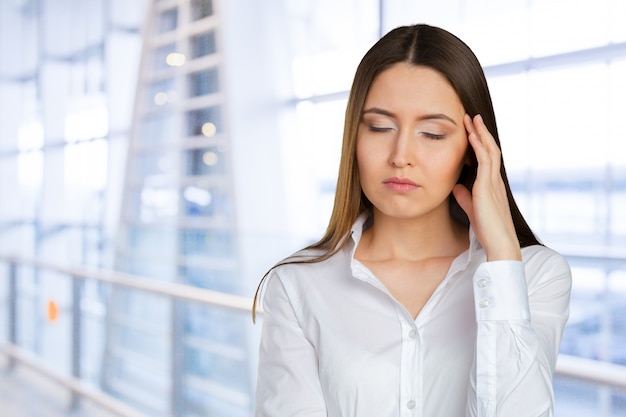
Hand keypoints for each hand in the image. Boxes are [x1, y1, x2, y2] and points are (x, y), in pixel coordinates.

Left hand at [452, 114, 521, 260]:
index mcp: (492, 185)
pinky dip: (478, 146)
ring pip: (489, 151)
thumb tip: (456, 186)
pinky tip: (471, 136)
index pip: (487, 158)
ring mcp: (493, 182)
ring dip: (480, 133)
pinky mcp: (488, 187)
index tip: (471, 130)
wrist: (499, 244)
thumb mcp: (472, 209)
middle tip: (472, 117)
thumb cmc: (487, 230)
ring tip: (472, 118)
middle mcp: (495, 181)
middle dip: (481, 132)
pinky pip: (485, 161)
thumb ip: (465, 197)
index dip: (480, 143)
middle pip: (490, 149)